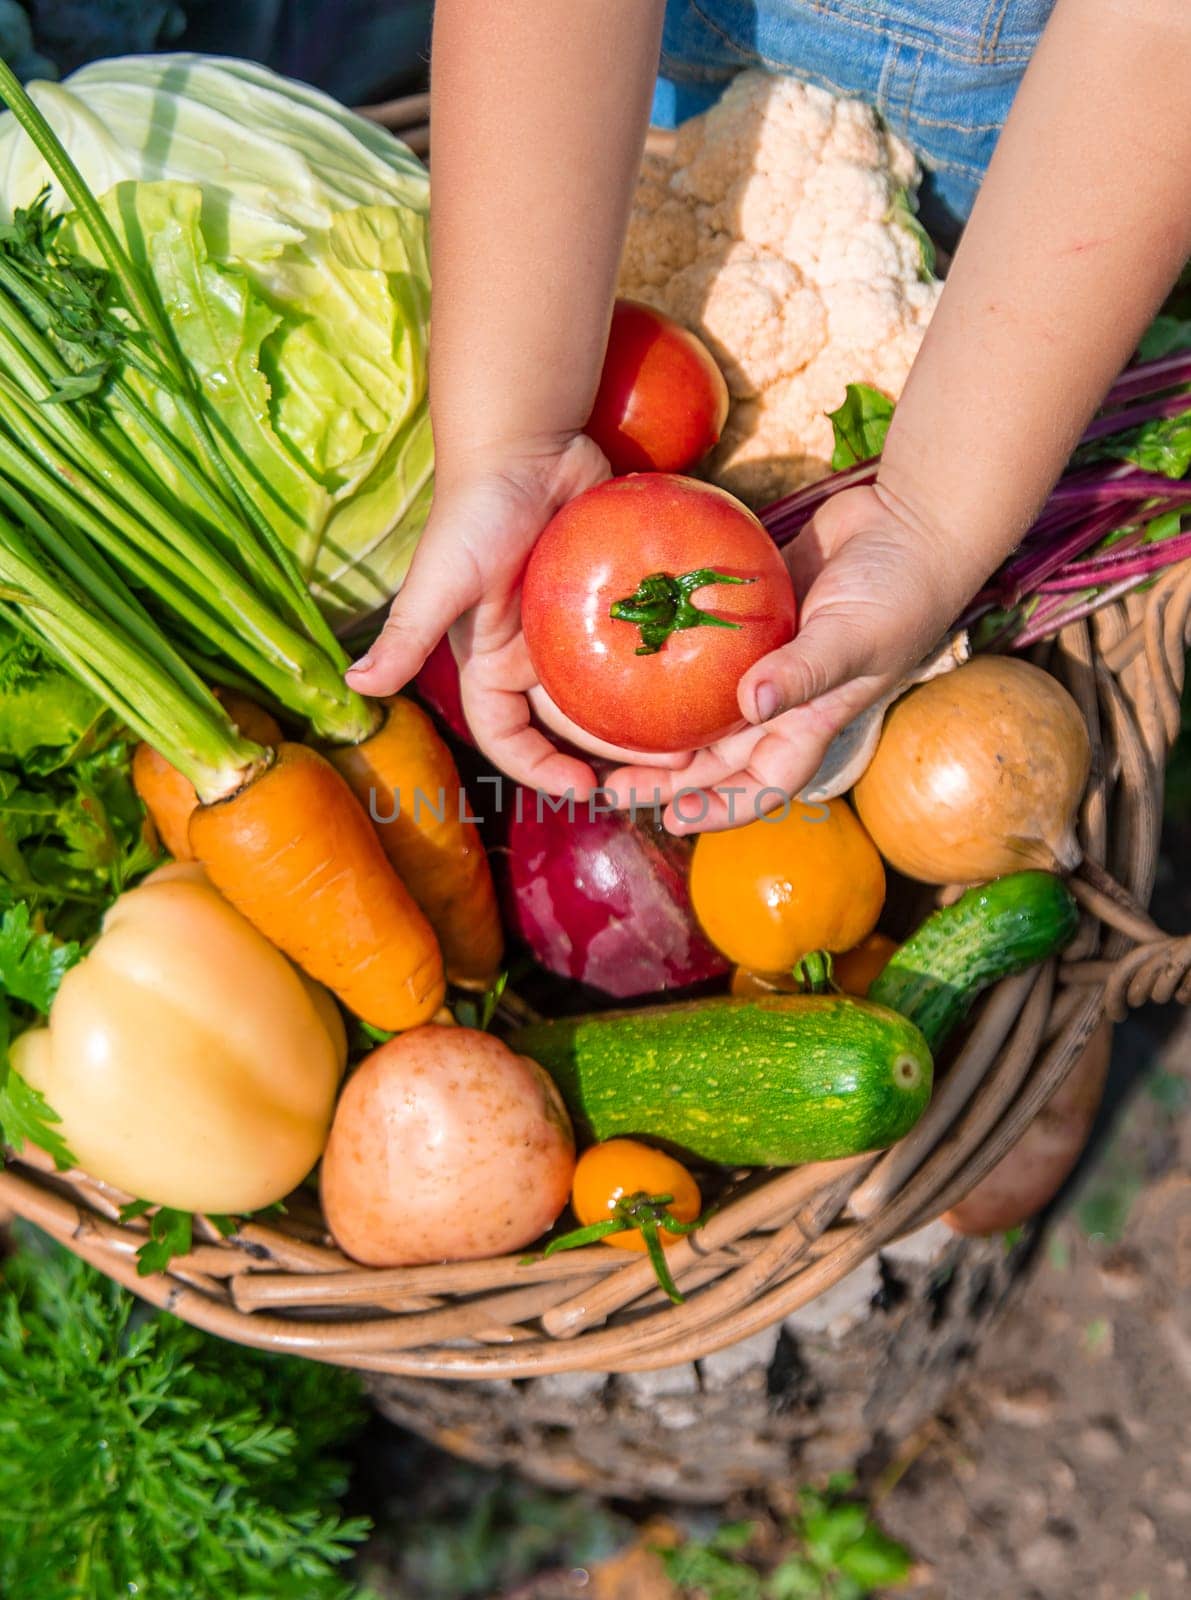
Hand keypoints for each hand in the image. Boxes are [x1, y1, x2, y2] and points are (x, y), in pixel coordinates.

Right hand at [345, 436, 686, 793]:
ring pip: (617, 688)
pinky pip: (644, 640)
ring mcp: (578, 626)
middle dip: (615, 754)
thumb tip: (356, 687)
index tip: (586, 791)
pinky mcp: (616, 595)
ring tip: (692, 738)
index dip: (540, 770)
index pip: (509, 737)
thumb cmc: (476, 510)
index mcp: (490, 662)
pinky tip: (705, 680)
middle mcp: (533, 653)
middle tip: (665, 771)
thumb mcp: (440, 580)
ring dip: (649, 716)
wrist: (526, 440)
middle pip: (575, 723)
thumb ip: (406, 636)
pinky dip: (669, 662)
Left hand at [605, 483, 970, 832]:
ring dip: (660, 723)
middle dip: (668, 778)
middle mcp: (784, 698)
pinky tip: (627, 653)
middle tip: (610, 785)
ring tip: (604, 731)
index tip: (668, 818)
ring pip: (703, 706)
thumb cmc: (901, 589)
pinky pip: (704, 646)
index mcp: (811, 718)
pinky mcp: (753, 615)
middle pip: (718, 757)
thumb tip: (753, 705)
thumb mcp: (854, 635)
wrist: (916, 521)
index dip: (718, 810)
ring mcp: (766, 657)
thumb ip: (805, 670)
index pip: (762, 785)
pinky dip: (671, 654)